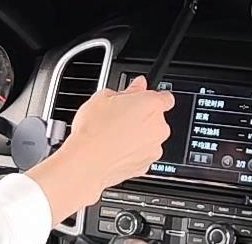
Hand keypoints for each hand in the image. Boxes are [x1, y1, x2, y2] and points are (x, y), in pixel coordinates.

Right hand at [26, 76, 174, 220]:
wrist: (85, 163)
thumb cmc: (93, 130)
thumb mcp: (104, 97)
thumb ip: (128, 89)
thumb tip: (138, 85)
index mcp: (152, 104)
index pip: (165, 97)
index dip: (151, 97)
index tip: (140, 99)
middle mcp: (159, 127)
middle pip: (156, 118)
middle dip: (142, 117)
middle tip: (119, 117)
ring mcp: (154, 148)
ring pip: (150, 138)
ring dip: (138, 136)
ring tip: (113, 136)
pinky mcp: (146, 166)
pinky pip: (143, 154)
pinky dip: (133, 152)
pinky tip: (115, 150)